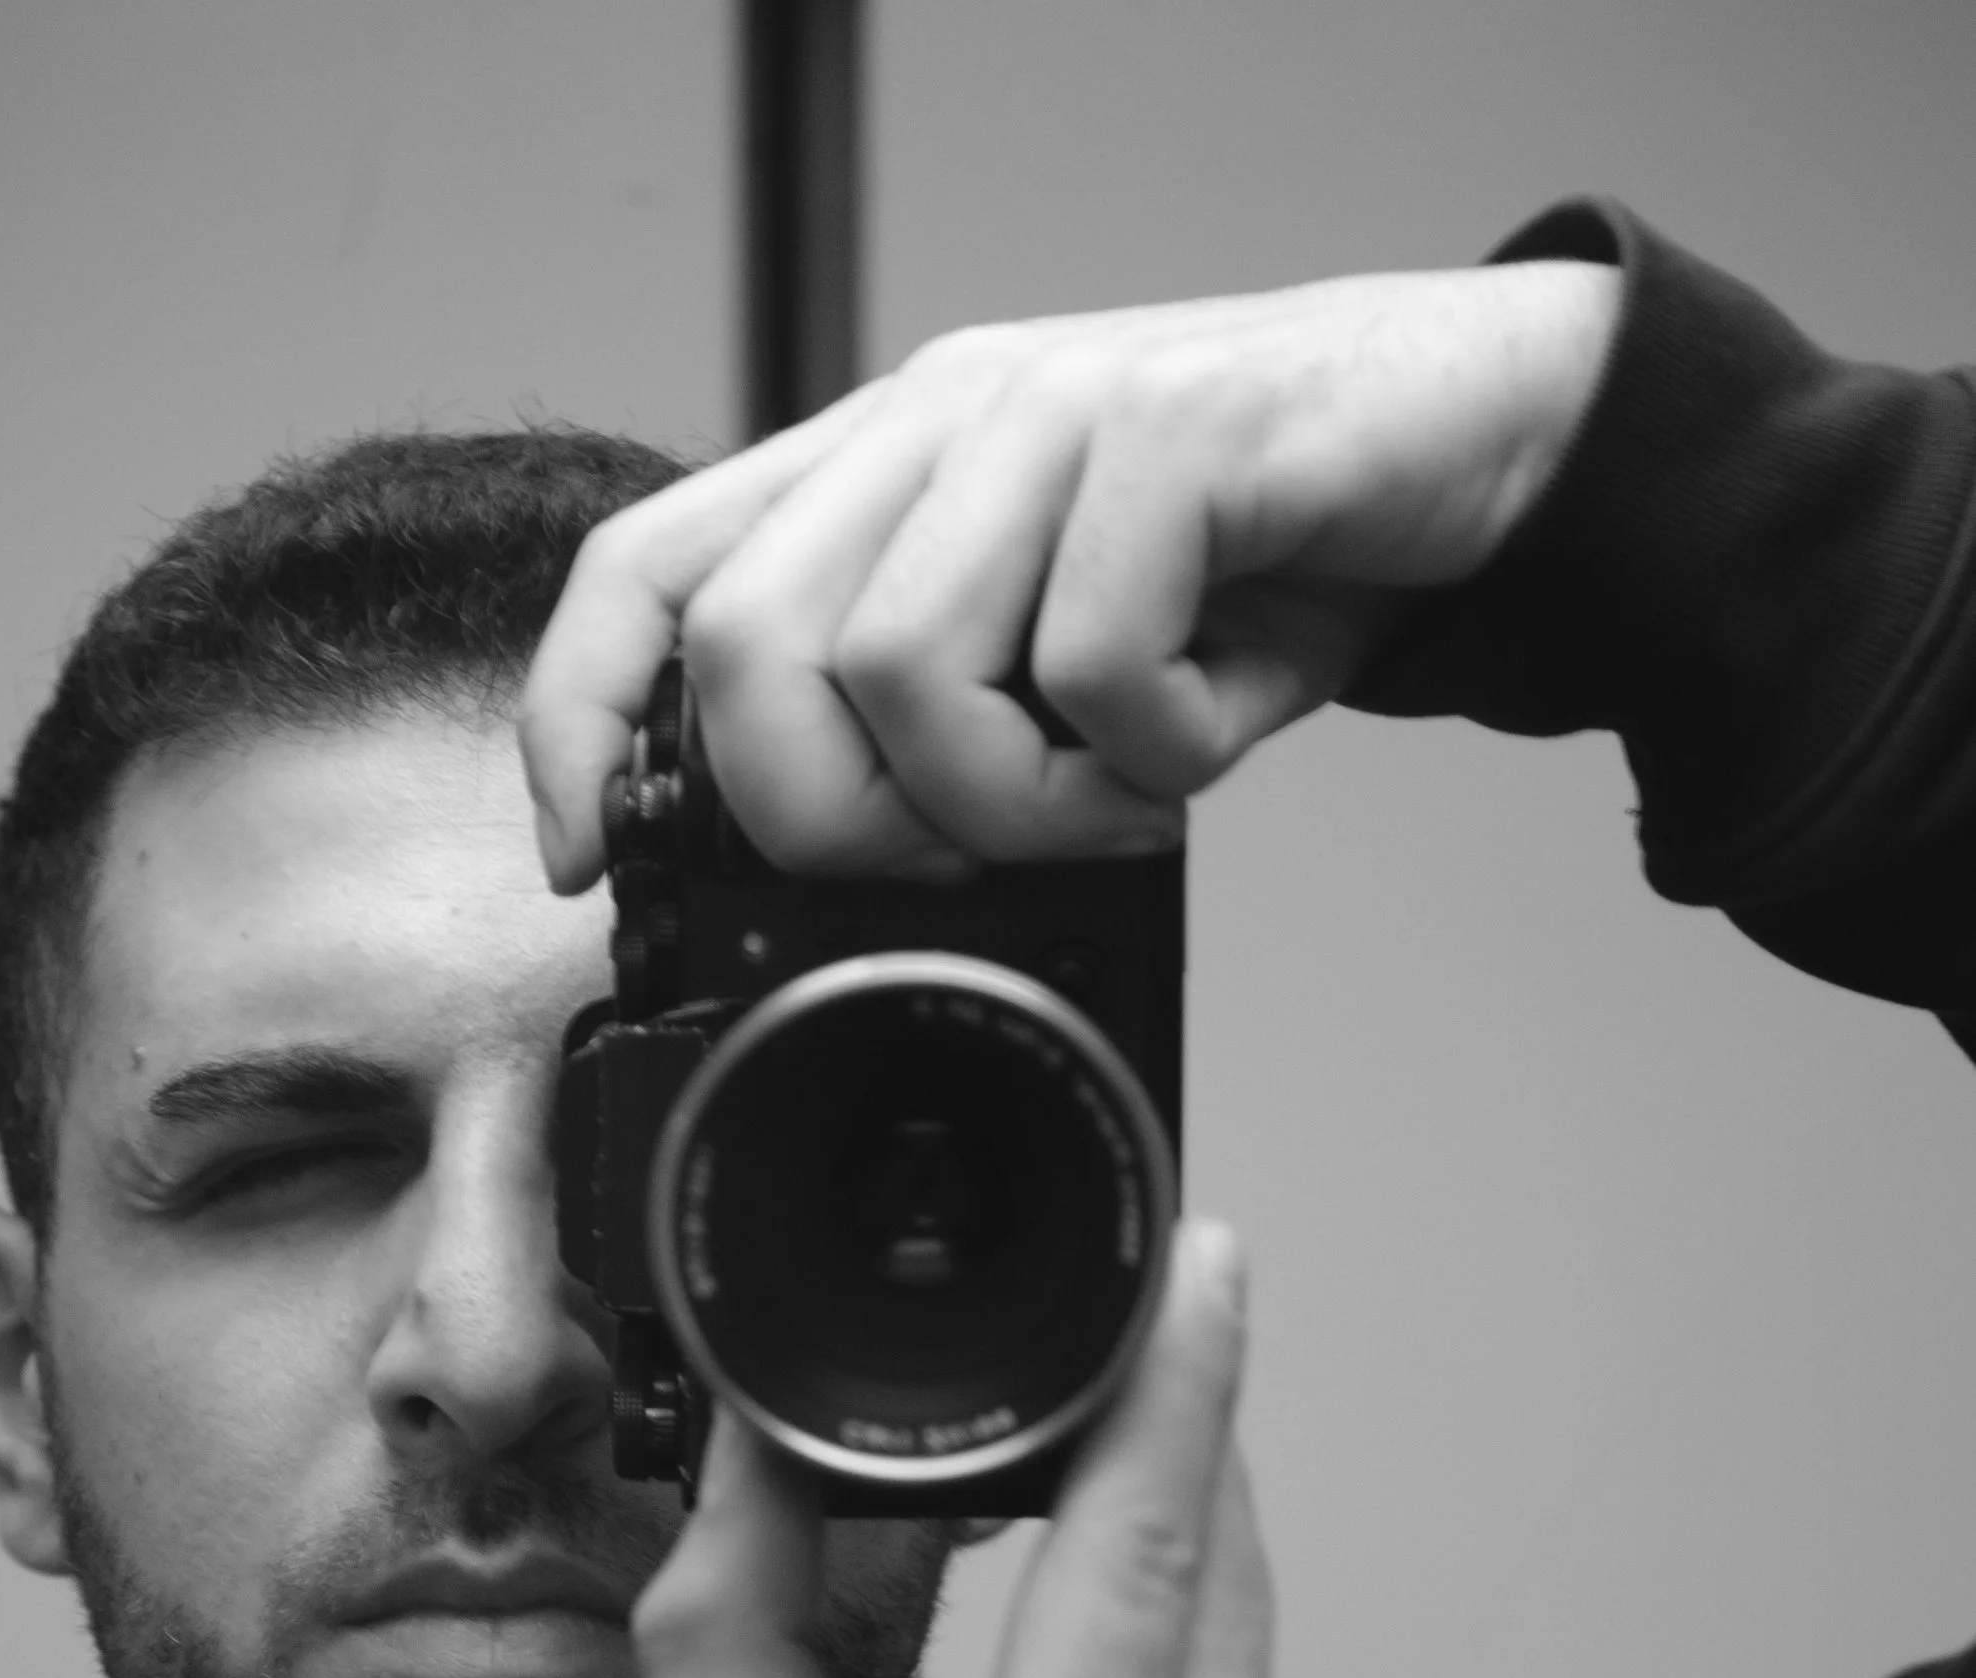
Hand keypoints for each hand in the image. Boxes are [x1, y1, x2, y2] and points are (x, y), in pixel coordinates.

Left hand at [522, 259, 1620, 886]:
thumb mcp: (1058, 650)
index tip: (591, 860)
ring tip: (1112, 798)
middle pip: (748, 649)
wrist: (1485, 434)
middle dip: (827, 819)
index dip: (578, 721)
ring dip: (1008, 802)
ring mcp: (1052, 414)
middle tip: (955, 861)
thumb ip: (937, 722)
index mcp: (879, 464)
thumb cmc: (1264, 559)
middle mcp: (940, 417)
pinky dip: (1155, 757)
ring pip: (903, 667)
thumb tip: (830, 877)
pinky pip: (1094, 663)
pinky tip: (1215, 727)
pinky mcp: (1178, 435)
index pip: (645, 568)